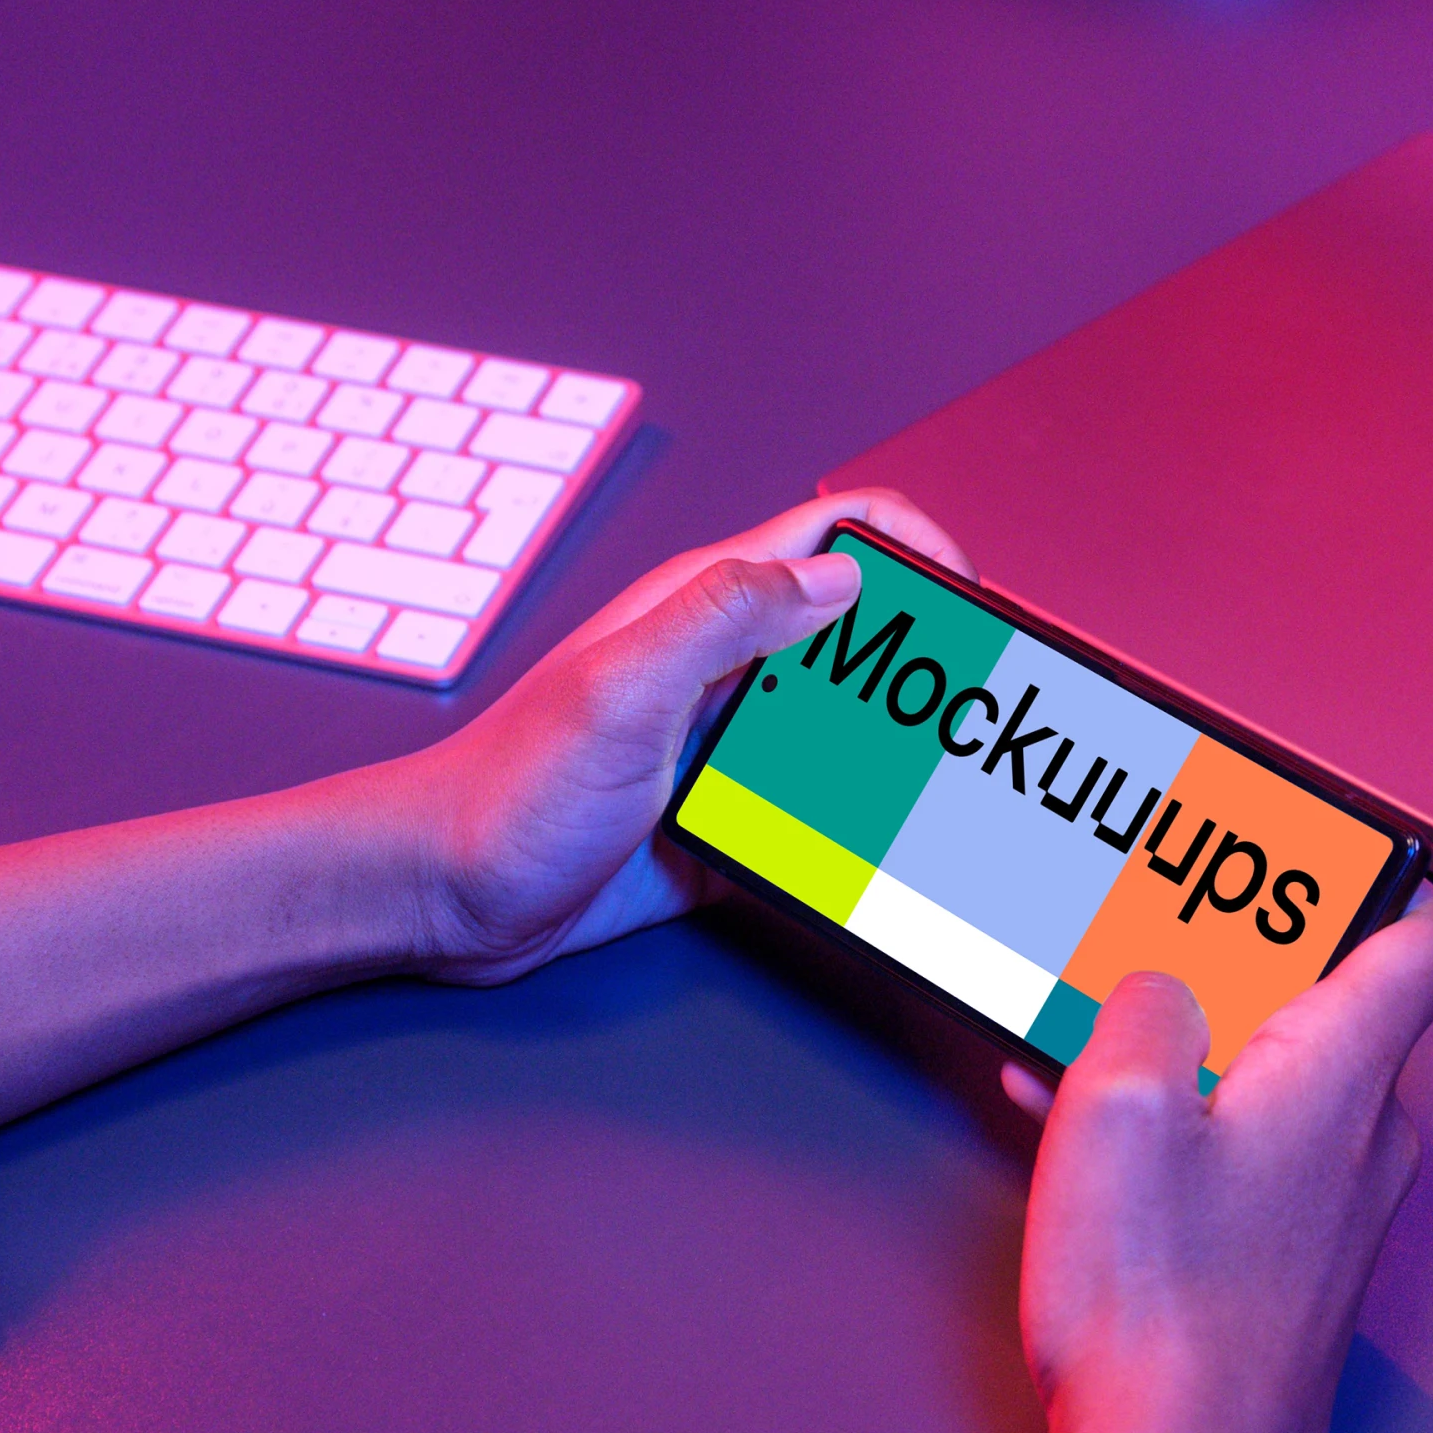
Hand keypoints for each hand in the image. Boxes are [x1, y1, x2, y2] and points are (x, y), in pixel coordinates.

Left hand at [399, 490, 971, 982]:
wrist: (445, 899)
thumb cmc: (509, 791)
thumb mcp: (621, 690)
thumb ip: (724, 616)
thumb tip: (840, 576)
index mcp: (705, 611)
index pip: (837, 534)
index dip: (916, 546)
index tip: (970, 606)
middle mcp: (728, 669)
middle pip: (865, 634)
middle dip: (935, 658)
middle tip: (988, 711)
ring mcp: (731, 746)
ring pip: (855, 726)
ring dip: (911, 747)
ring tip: (965, 787)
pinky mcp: (731, 821)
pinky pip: (824, 811)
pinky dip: (873, 824)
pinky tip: (902, 851)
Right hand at [965, 897, 1432, 1432]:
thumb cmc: (1161, 1305)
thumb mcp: (1120, 1107)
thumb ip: (1149, 1010)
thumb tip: (1165, 989)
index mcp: (1346, 1073)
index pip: (1425, 945)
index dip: (1376, 885)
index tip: (1298, 861)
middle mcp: (1364, 1143)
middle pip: (1323, 1012)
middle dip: (1224, 971)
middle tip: (1133, 944)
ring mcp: (1333, 1220)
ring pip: (1266, 1093)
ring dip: (1178, 1058)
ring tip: (1068, 1042)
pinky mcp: (1289, 1281)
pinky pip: (1241, 1168)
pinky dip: (1173, 1137)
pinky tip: (1075, 1140)